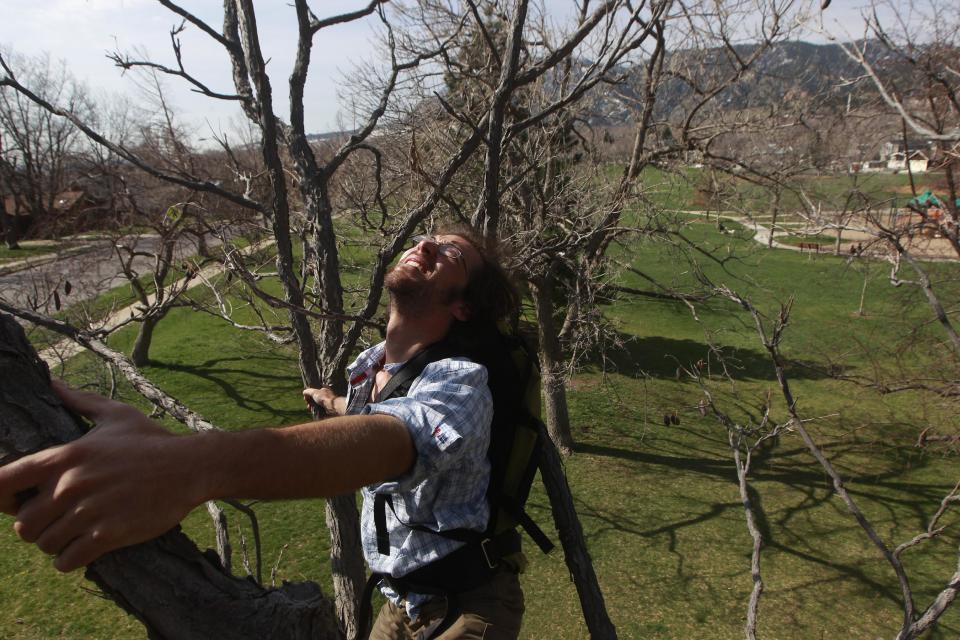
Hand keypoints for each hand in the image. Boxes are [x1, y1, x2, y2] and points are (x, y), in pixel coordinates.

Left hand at [0, 381, 200, 571]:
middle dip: (36, 527)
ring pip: (45, 544)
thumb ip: (79, 401)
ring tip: (73, 535)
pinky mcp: (107, 535)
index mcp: (65, 456)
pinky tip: (84, 548)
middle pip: (23, 525)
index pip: (3, 482)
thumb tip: (53, 382)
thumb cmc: (152, 441)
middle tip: (56, 522)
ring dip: (56, 544)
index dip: (0, 497)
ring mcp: (88, 512)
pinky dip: (70, 559)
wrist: (190, 467)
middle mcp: (70, 485)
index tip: (15, 501)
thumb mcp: (116, 416)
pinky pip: (67, 561)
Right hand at [302, 387, 344, 415]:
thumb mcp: (314, 392)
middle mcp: (326, 395)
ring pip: (317, 404)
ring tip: (310, 408)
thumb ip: (308, 391)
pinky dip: (316, 409)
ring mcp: (327, 402)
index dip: (309, 395)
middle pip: (315, 398)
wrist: (332, 407)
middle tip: (308, 404)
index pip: (314, 391)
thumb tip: (304, 392)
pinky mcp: (327, 408)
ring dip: (312, 406)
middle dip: (310, 402)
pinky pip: (320, 408)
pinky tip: (313, 411)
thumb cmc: (324, 398)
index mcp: (324, 389)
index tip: (305, 399)